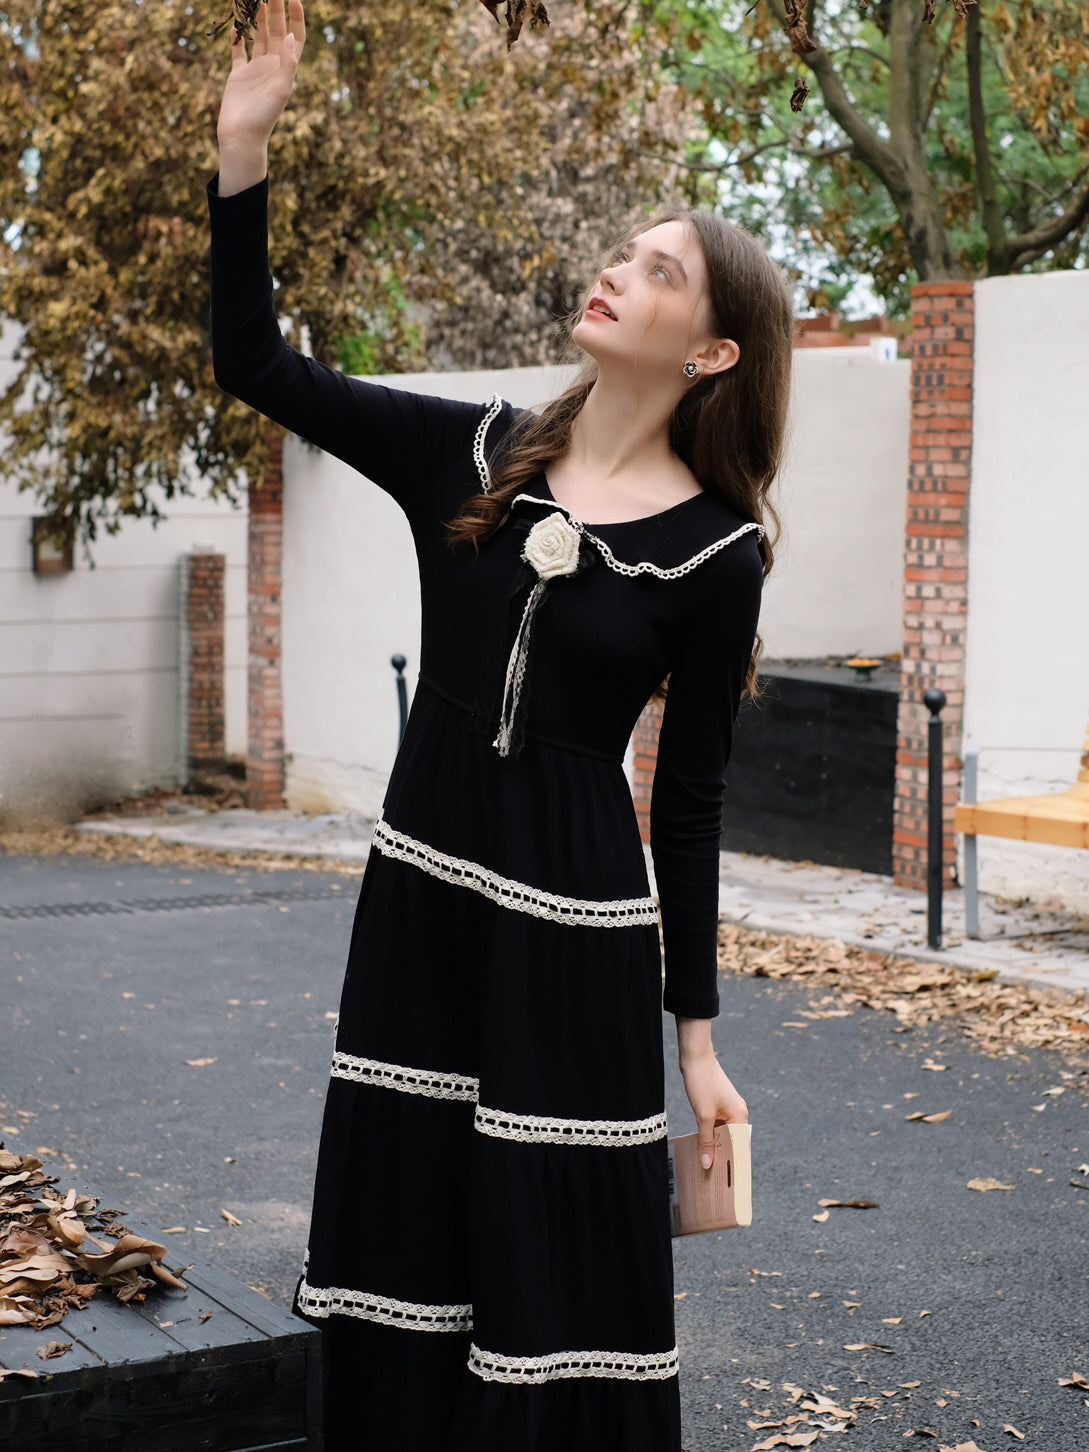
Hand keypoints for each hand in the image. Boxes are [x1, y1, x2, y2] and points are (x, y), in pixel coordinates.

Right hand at [217, 0, 306, 152]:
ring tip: (255, 0)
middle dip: (275, 10)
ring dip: (257, 19)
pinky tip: (236, 25)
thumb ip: (288, 64)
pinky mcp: (239, 74)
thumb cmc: (264, 117)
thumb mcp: (281, 90)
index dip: (296, 19)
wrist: (242, 136)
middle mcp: (272, 66)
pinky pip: (238, 51)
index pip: (295, 38)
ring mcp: (256, 69)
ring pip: (258, 37)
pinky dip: (237, 38)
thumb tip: (290, 37)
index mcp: (285, 69)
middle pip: (276, 32)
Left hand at [679, 1049, 747, 1170]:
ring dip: (713, 1146)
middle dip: (722, 1157)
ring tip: (705, 1165)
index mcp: (740, 1115)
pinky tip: (700, 1146)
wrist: (695, 1057)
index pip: (740, 1146)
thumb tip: (707, 1164)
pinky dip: (708, 1135)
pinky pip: (715, 1126)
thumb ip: (706, 1140)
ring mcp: (727, 1108)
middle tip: (713, 1178)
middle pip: (731, 1141)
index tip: (727, 1181)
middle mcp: (737, 1113)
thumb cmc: (702, 1083)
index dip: (733, 1162)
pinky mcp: (717, 1105)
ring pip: (721, 1134)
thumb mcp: (703, 1115)